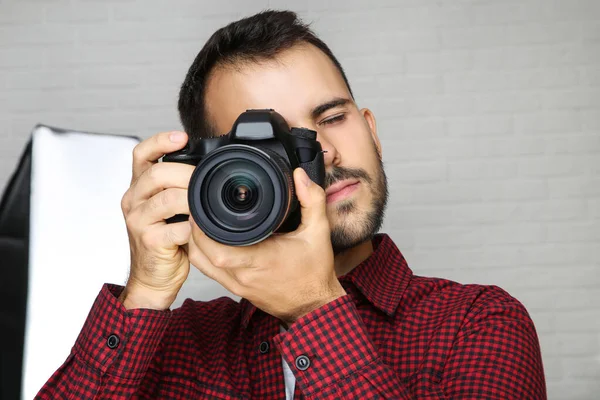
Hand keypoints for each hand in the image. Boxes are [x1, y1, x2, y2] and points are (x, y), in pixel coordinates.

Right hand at [118, 131, 194, 309]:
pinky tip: (203, 228)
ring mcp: (138, 221)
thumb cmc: (165, 241)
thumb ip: (177, 188)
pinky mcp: (149, 240)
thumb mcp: (167, 209)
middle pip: (157, 173)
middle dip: (187, 173)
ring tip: (207, 204)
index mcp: (138, 188)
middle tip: (207, 179)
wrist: (153, 277)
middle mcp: (133, 200)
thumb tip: (206, 168)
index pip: (141, 154)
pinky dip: (195, 227)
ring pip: (168, 198)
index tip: (182, 137)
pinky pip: (176, 228)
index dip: (160, 141)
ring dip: (193, 199)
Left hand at [187, 168, 346, 324]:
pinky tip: (209, 241)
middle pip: (202, 255)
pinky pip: (210, 273)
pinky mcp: (237, 290)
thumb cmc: (315, 273)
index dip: (202, 230)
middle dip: (194, 231)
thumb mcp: (318, 232)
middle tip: (197, 209)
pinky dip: (203, 256)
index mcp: (260, 260)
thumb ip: (312, 200)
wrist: (314, 306)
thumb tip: (300, 176)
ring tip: (199, 222)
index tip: (201, 208)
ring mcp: (238, 285)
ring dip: (196, 244)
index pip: (218, 249)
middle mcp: (243, 276)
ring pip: (202, 265)